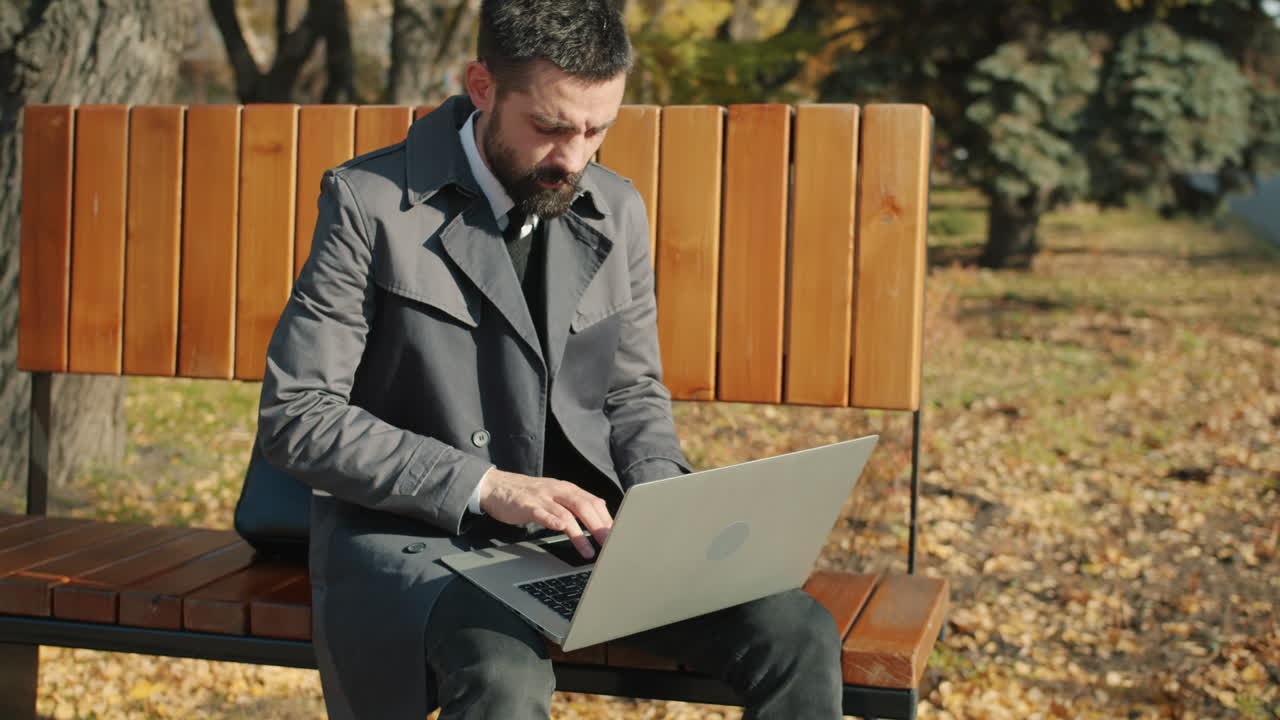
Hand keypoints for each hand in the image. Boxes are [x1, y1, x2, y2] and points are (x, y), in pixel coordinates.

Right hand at [478, 468, 611, 558]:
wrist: (496, 486)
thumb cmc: (528, 496)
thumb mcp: (555, 498)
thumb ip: (573, 508)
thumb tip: (597, 525)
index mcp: (568, 489)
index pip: (594, 502)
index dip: (608, 519)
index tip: (618, 536)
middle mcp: (558, 491)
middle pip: (584, 506)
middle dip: (599, 527)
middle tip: (609, 545)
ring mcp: (542, 497)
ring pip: (566, 513)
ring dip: (579, 534)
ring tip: (588, 551)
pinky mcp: (526, 505)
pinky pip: (541, 513)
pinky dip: (552, 520)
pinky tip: (559, 529)